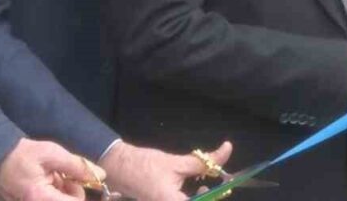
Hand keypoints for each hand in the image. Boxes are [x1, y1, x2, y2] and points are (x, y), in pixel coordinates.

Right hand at [0, 138, 91, 200]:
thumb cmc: (21, 155)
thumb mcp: (51, 153)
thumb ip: (77, 166)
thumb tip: (101, 175)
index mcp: (41, 198)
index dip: (80, 194)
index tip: (80, 180)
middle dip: (72, 192)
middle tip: (64, 176)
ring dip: (63, 193)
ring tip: (54, 178)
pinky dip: (54, 194)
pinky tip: (48, 184)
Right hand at [101, 140, 232, 200]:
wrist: (119, 167)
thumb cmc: (146, 165)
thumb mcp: (177, 162)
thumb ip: (204, 161)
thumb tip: (227, 149)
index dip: (215, 194)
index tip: (226, 185)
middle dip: (207, 195)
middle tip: (210, 184)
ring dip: (200, 197)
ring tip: (202, 184)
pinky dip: (190, 197)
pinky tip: (191, 189)